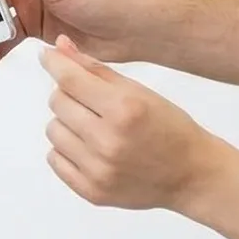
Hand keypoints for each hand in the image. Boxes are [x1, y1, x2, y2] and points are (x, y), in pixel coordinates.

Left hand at [39, 37, 224, 212]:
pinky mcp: (91, 190)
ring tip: (93, 127)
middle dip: (68, 95)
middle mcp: (108, 140)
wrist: (191, 175)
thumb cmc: (170, 129)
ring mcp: (98, 169)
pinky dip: (66, 150)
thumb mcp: (140, 92)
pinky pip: (55, 160)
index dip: (54, 63)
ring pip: (53, 131)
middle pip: (57, 103)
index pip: (70, 80)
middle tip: (89, 101)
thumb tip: (59, 47)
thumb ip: (96, 70)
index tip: (47, 56)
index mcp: (125, 109)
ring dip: (67, 124)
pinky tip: (90, 148)